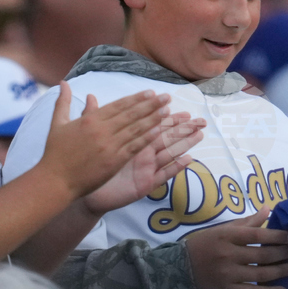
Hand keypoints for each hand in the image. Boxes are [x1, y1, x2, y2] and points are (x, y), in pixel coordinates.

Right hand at [40, 83, 170, 198]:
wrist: (55, 181)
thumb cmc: (54, 153)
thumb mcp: (57, 124)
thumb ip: (63, 102)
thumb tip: (64, 84)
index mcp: (90, 120)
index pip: (118, 105)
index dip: (136, 98)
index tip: (150, 92)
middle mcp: (102, 130)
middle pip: (131, 114)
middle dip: (151, 105)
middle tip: (166, 97)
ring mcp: (109, 146)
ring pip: (136, 129)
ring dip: (153, 119)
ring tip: (167, 111)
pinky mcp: (114, 162)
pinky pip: (134, 147)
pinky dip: (147, 138)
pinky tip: (159, 131)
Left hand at [83, 113, 206, 214]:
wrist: (87, 193)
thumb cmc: (91, 166)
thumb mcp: (92, 140)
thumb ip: (94, 118)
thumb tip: (89, 95)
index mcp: (133, 142)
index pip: (153, 126)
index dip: (168, 118)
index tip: (184, 110)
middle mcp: (143, 153)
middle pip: (167, 138)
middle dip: (183, 129)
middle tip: (200, 120)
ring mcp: (146, 169)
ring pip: (169, 153)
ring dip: (185, 143)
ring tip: (199, 134)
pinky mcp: (146, 184)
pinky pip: (163, 175)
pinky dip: (176, 167)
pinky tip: (188, 159)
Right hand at [184, 208, 287, 288]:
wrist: (179, 268)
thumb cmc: (204, 244)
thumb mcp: (222, 229)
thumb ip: (246, 222)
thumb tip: (268, 210)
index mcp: (227, 236)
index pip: (258, 235)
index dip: (277, 236)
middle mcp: (228, 254)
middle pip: (262, 255)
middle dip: (282, 254)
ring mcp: (228, 274)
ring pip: (261, 274)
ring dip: (280, 271)